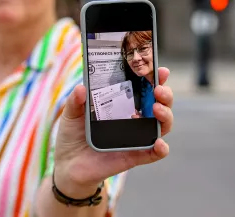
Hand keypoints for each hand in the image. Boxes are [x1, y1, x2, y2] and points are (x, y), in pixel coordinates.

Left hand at [53, 67, 172, 197]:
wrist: (68, 164)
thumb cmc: (73, 135)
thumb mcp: (71, 114)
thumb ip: (76, 101)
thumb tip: (81, 88)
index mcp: (121, 103)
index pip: (143, 88)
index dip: (154, 78)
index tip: (159, 69)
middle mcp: (133, 118)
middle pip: (158, 104)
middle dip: (164, 94)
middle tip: (158, 90)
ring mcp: (135, 137)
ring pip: (162, 125)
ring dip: (166, 116)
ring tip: (157, 108)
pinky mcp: (133, 156)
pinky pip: (153, 153)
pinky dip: (160, 148)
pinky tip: (159, 142)